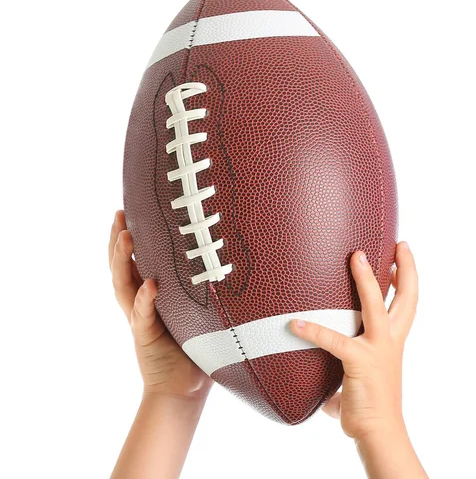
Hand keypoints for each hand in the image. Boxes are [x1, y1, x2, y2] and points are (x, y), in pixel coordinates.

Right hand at [108, 210, 212, 400]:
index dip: (128, 237)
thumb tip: (234, 255)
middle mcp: (140, 303)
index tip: (129, 210)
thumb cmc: (197, 346)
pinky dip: (145, 300)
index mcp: (151, 294)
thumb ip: (204, 286)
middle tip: (119, 215)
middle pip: (121, 267)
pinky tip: (150, 285)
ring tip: (126, 237)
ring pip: (124, 286)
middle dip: (117, 241)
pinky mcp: (145, 337)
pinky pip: (143, 316)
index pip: (135, 261)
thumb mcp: (200, 309)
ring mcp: (140, 319)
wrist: (185, 388)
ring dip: (123, 260)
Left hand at [290, 242, 417, 440]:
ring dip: (366, 280)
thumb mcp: (358, 378)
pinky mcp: (360, 361)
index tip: (402, 255)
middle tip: (399, 244)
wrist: (378, 434)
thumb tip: (322, 383)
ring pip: (376, 306)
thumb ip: (341, 372)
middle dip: (404, 269)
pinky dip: (313, 331)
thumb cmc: (367, 408)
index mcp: (393, 341)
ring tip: (356, 257)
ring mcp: (378, 350)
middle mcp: (391, 341)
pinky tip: (294, 323)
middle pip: (406, 299)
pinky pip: (334, 341)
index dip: (407, 278)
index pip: (407, 304)